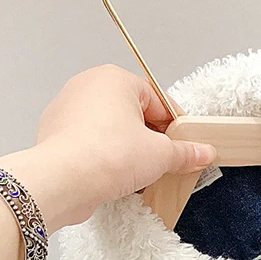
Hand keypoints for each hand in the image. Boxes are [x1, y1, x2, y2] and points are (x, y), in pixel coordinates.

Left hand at [0, 65, 216, 233]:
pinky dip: (105, 157)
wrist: (64, 181)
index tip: (186, 146)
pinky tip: (114, 177)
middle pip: (133, 112)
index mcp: (115, 78)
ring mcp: (68, 109)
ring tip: (140, 173)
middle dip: (151, 138)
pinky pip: (91, 142)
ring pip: (110, 128)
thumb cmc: (109, 155)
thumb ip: (185, 152)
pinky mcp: (56, 134)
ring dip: (128, 149)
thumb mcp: (160, 155)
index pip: (157, 99)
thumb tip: (204, 152)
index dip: (176, 126)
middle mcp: (88, 86)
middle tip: (165, 163)